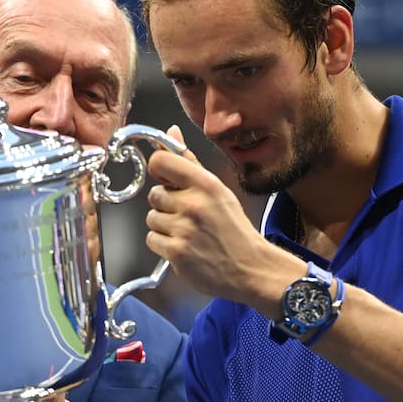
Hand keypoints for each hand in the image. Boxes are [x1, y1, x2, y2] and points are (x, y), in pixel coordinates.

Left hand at [145, 126, 283, 303]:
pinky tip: (185, 247)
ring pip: (151, 218)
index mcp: (206, 184)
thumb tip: (171, 132)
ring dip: (165, 227)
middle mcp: (194, 204)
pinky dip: (164, 246)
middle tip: (190, 217)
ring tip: (188, 234)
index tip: (166, 180)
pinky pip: (152, 240)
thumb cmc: (234, 229)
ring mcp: (184, 229)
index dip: (158, 169)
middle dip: (167, 206)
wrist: (250, 269)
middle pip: (154, 194)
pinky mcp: (176, 253)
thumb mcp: (218, 190)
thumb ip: (190, 162)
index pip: (161, 161)